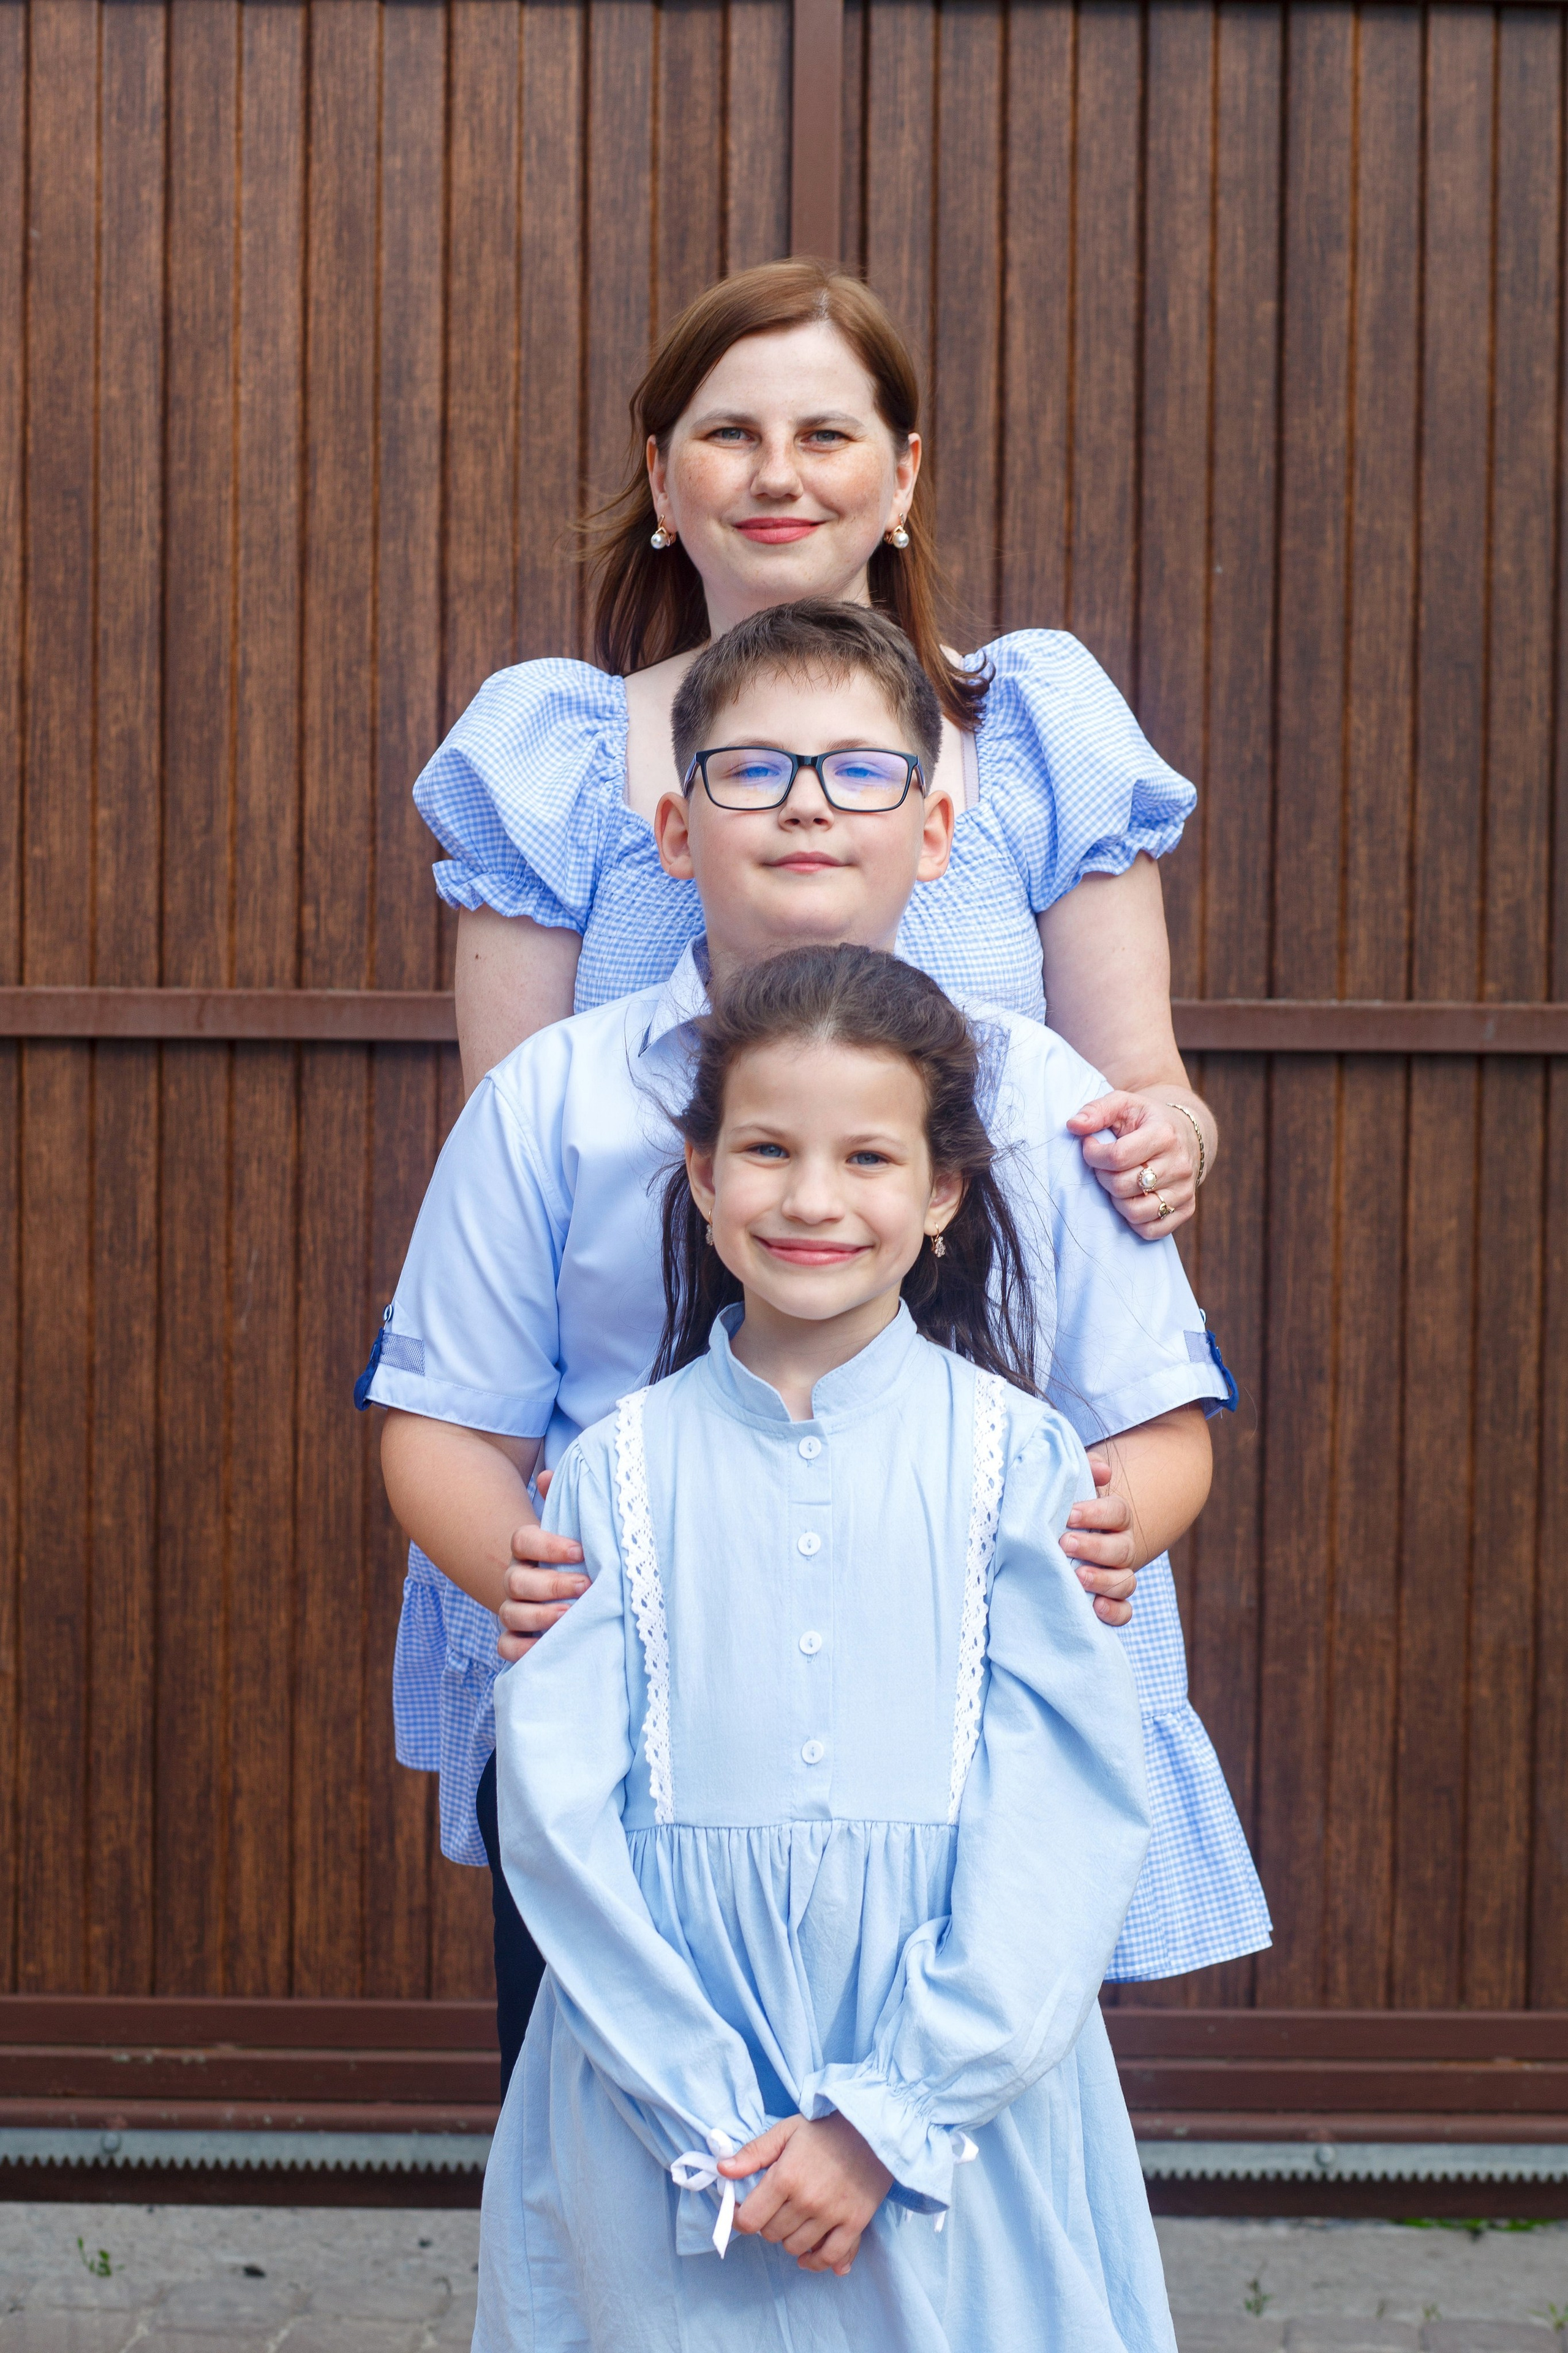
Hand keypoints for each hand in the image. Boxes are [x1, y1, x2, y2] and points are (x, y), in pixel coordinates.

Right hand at [496, 1471, 588, 1659]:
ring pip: (510, 1613)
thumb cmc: (577, 1560)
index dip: (548, 1545)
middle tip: (584, 1586)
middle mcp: (516, 1579)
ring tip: (569, 1615)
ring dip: (539, 1616)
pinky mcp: (516, 1639)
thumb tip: (547, 1475)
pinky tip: (544, 1647)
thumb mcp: (576, 1531)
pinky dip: (520, 1649)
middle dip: (551, 1584)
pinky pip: (505, 1647)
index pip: (522, 1540)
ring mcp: (513, 1610)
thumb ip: (566, 1504)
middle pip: (518, 1580)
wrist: (570, 1595)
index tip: (579, 1551)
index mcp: (528, 1551)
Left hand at [721, 2112, 892, 2275]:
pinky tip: (808, 2255)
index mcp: (785, 2177)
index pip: (749, 2220)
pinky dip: (816, 2262)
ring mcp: (831, 2216)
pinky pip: (829, 2257)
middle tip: (774, 2207)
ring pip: (795, 2248)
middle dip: (767, 2223)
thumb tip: (722, 2171)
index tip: (744, 2210)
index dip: (740, 2218)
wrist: (872, 2130)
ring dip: (789, 2239)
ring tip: (793, 2220)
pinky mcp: (854, 2224)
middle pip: (771, 2235)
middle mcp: (806, 2201)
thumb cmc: (824, 2130)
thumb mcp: (785, 2131)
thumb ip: (753, 2153)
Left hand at [1064, 1455, 1136, 1625]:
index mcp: (1114, 1517)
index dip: (1096, 1513)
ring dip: (1104, 1580)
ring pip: (1126, 1580)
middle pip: (1121, 1548)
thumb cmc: (1067, 1509)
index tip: (1068, 1514)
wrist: (1066, 1538)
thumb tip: (1103, 1470)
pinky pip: (1124, 1611)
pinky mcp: (1111, 1600)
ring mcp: (1119, 1575)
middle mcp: (1121, 1546)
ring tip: (1078, 1577)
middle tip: (1065, 1544)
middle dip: (1094, 1547)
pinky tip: (1095, 1607)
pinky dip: (1114, 1612)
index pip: (1117, 1512)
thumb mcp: (1072, 1486)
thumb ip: (1084, 1470)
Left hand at [1067, 1091, 1199, 1235]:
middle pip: (1122, 1186)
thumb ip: (1096, 1110)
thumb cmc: (1146, 1120)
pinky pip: (1151, 1230)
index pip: (1117, 1157)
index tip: (1090, 1146)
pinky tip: (1131, 1199)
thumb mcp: (1123, 1104)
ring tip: (1118, 1182)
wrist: (1185, 1134)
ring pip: (1135, 1212)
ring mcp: (1185, 1189)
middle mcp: (1179, 1164)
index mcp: (1164, 1135)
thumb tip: (1073, 1125)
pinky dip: (1134, 1220)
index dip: (1093, 1155)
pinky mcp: (1186, 1209)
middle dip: (1103, 1177)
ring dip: (1117, 1200)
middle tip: (1104, 1166)